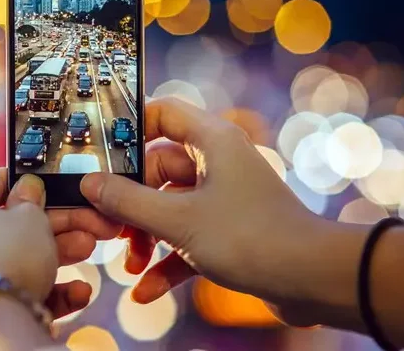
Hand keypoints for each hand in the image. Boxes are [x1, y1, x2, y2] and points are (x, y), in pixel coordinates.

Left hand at [0, 169, 119, 318]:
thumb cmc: (8, 253)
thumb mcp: (30, 216)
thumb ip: (32, 198)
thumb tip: (28, 187)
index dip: (25, 181)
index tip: (51, 184)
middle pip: (13, 222)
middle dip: (56, 222)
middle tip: (86, 220)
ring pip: (21, 254)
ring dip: (60, 252)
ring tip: (89, 247)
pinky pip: (18, 286)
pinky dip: (49, 287)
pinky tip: (79, 291)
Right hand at [80, 97, 332, 325]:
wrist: (313, 281)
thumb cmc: (251, 237)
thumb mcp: (178, 220)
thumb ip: (128, 201)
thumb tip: (90, 184)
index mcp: (211, 141)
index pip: (162, 113)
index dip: (128, 127)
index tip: (99, 152)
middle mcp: (216, 162)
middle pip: (157, 169)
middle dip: (131, 203)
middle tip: (108, 226)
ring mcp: (222, 196)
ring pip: (169, 206)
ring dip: (146, 236)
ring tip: (129, 264)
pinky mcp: (227, 228)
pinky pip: (187, 235)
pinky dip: (167, 259)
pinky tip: (146, 289)